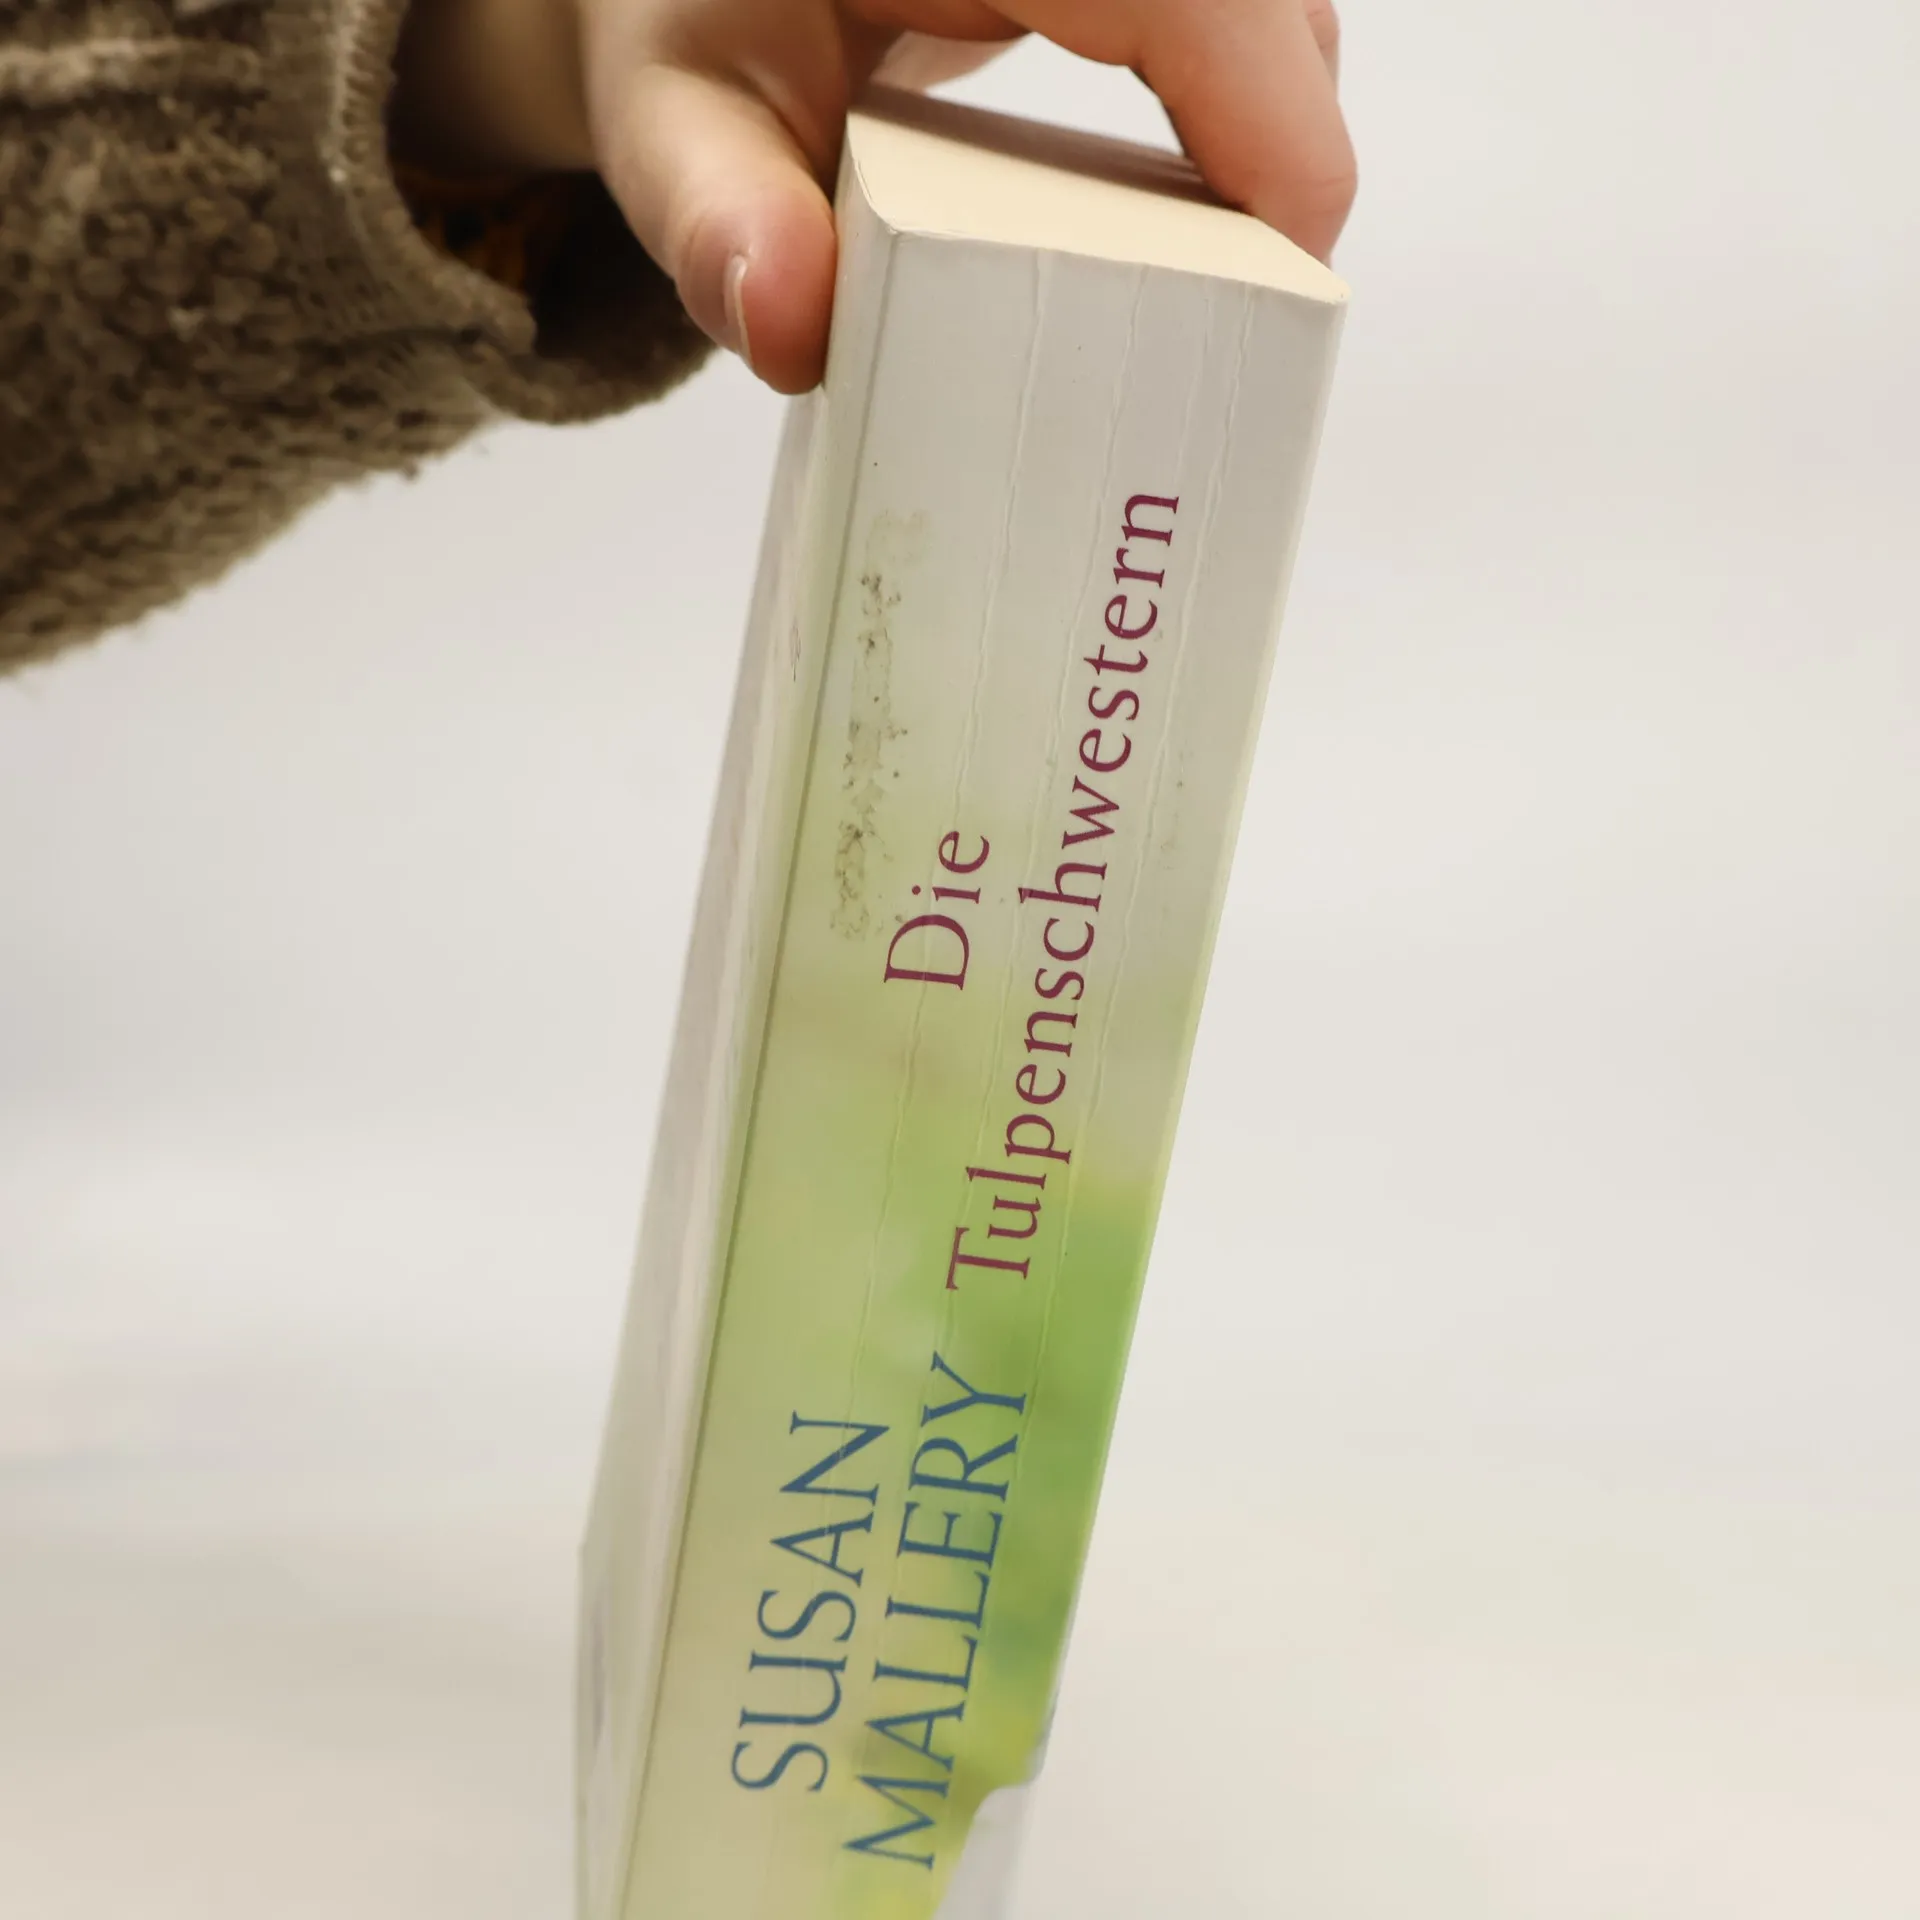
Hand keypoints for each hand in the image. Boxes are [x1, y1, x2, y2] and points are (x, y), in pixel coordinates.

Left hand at [393, 0, 1354, 394]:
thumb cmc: (690, 15)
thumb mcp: (672, 110)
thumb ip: (714, 215)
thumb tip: (790, 327)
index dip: (1271, 126)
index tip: (1282, 279)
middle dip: (1279, 148)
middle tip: (1237, 315)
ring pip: (1267, 2)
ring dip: (1263, 128)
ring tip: (1210, 272)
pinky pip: (1231, 10)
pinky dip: (1233, 98)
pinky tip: (1186, 202)